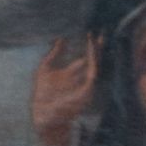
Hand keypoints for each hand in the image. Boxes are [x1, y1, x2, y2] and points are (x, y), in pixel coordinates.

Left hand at [30, 30, 99, 145]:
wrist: (43, 114)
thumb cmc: (43, 94)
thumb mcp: (46, 68)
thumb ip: (54, 53)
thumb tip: (62, 38)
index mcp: (73, 74)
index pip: (85, 58)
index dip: (89, 46)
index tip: (91, 32)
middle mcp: (81, 79)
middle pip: (94, 60)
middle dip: (99, 47)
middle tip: (103, 31)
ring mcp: (86, 85)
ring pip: (96, 65)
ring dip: (97, 51)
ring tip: (96, 37)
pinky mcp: (88, 90)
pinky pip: (94, 73)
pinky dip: (93, 60)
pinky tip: (91, 50)